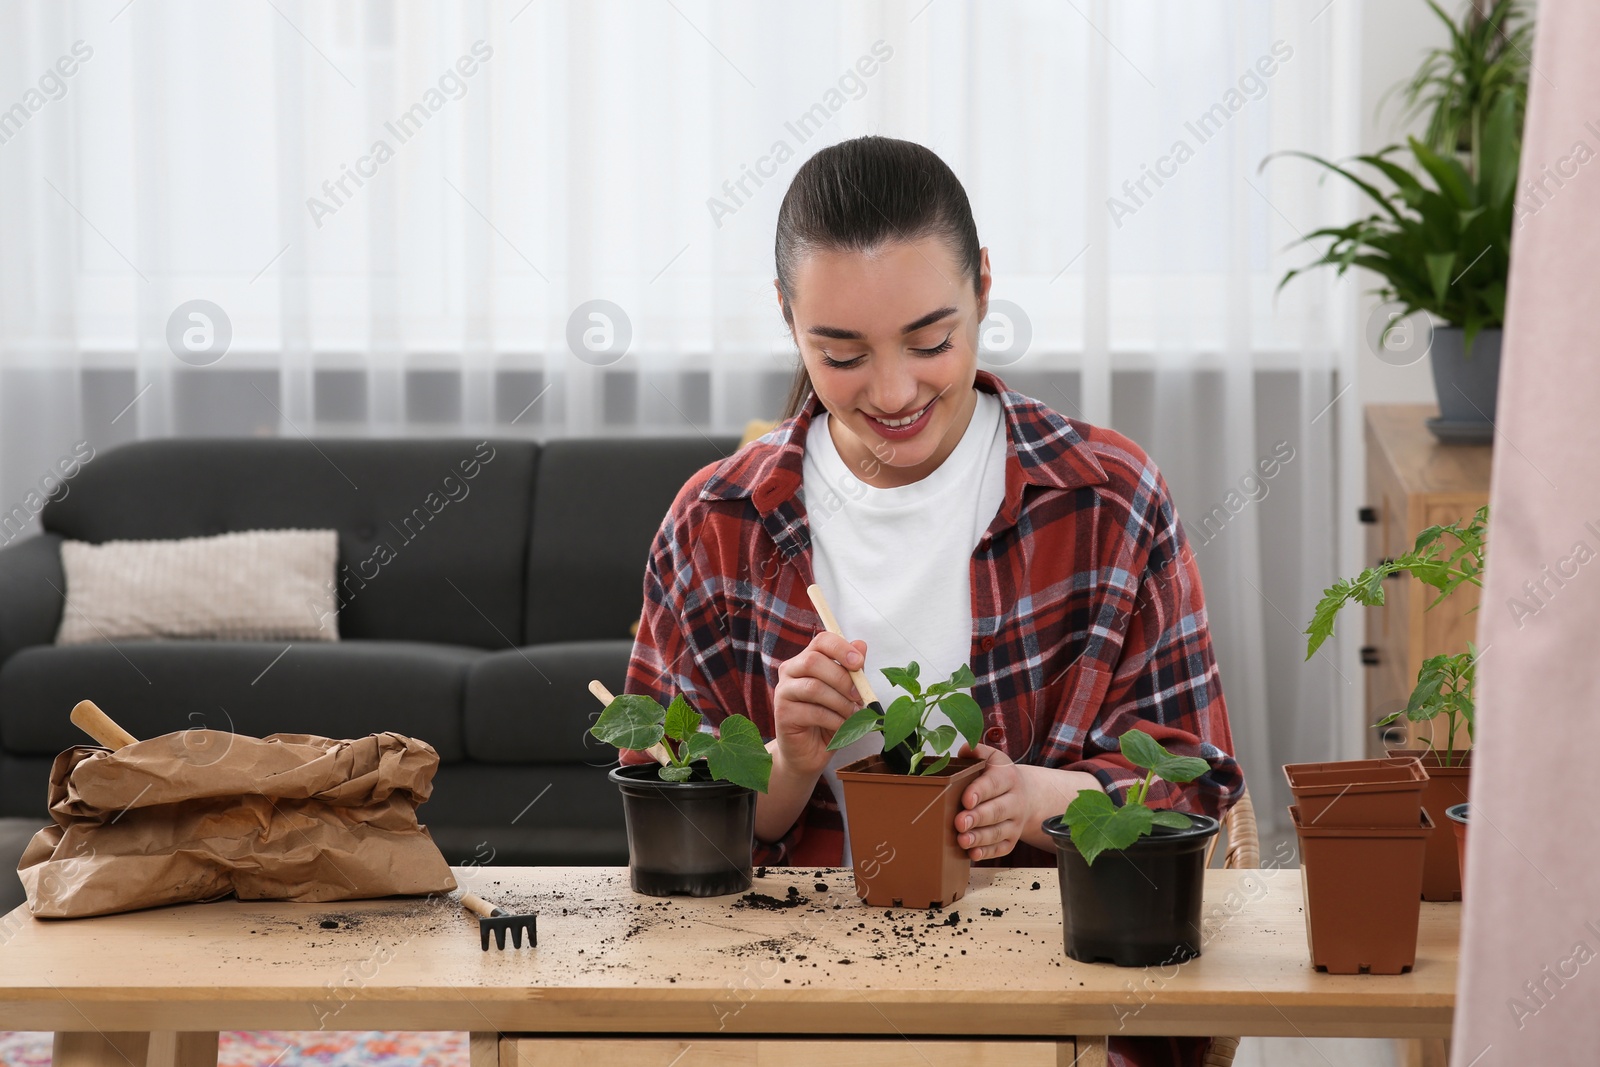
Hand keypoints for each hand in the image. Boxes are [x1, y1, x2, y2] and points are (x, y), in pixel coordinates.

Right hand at [772, 631, 866, 778]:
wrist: (809, 753)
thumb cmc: (827, 720)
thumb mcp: (845, 693)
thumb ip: (851, 670)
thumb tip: (861, 645)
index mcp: (806, 660)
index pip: (821, 641)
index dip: (841, 648)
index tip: (859, 663)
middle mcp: (790, 671)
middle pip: (814, 661)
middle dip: (842, 678)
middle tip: (859, 695)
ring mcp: (783, 692)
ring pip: (814, 687)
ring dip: (840, 702)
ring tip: (852, 714)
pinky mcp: (783, 714)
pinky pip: (813, 712)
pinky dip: (834, 720)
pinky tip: (841, 726)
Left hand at [954, 744, 1105, 858]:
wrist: (1025, 795)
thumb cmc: (998, 776)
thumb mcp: (992, 759)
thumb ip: (977, 752)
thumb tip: (964, 750)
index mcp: (1008, 777)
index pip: (994, 784)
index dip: (980, 791)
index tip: (966, 799)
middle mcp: (1015, 801)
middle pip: (997, 811)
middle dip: (978, 817)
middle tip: (959, 822)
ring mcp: (1015, 823)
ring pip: (998, 832)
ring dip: (980, 838)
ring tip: (962, 840)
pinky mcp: (1012, 840)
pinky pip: (1001, 849)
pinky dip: (987, 853)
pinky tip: (972, 854)